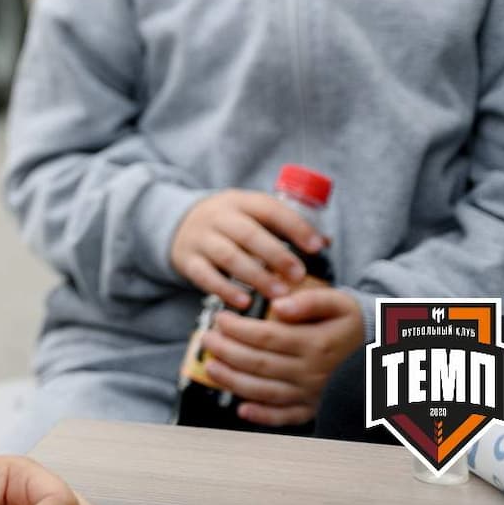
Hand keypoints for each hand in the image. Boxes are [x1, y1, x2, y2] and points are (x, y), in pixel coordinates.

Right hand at [169, 190, 325, 309]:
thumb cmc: (231, 224)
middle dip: (276, 255)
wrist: (179, 224)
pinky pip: (205, 275)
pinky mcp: (188, 260)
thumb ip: (284, 227)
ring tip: (278, 294)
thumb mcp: (252, 215)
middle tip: (299, 276)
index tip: (316, 247)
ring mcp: (200, 238)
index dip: (294, 226)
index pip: (269, 209)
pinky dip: (225, 289)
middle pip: (248, 234)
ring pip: (228, 256)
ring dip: (255, 276)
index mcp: (240, 202)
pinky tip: (244, 303)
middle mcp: (218, 217)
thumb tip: (324, 242)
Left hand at [197, 286, 365, 426]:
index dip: (238, 329)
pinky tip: (241, 409)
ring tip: (211, 367)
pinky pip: (286, 417)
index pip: (266, 337)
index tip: (219, 318)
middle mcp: (313, 372)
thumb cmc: (351, 322)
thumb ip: (308, 301)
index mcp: (316, 343)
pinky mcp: (314, 408)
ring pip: (266, 391)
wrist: (380, 352)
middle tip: (206, 339)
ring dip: (234, 381)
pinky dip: (263, 416)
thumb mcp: (337, 302)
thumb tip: (278, 307)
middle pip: (260, 363)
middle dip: (227, 351)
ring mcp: (313, 394)